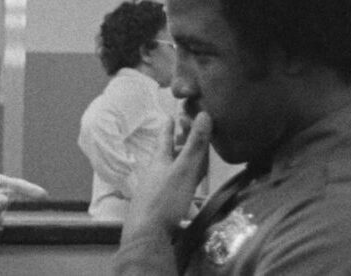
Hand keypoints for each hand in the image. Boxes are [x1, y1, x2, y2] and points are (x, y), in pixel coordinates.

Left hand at [123, 112, 210, 241]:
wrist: (147, 236)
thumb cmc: (165, 200)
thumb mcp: (184, 170)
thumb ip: (195, 144)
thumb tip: (203, 113)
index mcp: (160, 161)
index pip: (165, 138)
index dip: (169, 127)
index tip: (170, 116)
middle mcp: (155, 173)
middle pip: (167, 155)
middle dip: (176, 144)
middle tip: (183, 134)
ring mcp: (156, 191)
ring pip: (169, 172)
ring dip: (179, 164)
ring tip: (188, 160)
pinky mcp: (160, 207)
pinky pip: (173, 188)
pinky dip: (181, 183)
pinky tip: (186, 189)